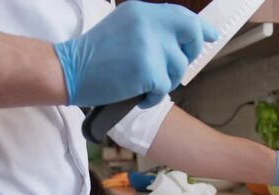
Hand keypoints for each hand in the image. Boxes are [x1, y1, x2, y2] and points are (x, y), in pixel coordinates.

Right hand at [53, 1, 217, 107]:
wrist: (68, 70)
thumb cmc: (93, 56)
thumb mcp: (123, 28)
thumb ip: (151, 29)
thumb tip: (184, 38)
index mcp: (142, 11)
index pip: (182, 16)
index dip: (200, 28)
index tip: (210, 36)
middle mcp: (149, 23)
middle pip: (191, 36)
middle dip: (188, 54)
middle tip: (172, 68)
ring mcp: (149, 45)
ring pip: (177, 68)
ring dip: (163, 82)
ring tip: (141, 84)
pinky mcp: (148, 69)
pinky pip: (164, 89)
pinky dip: (152, 98)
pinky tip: (136, 96)